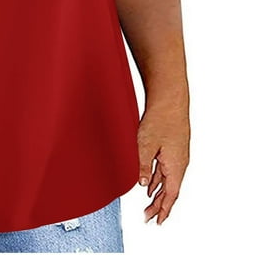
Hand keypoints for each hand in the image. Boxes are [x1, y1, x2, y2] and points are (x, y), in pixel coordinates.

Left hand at [137, 104, 189, 224]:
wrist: (169, 100)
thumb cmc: (160, 119)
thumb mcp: (145, 144)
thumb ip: (143, 166)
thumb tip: (141, 184)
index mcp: (175, 165)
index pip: (171, 194)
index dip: (163, 209)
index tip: (157, 221)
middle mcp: (179, 163)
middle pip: (170, 190)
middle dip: (159, 205)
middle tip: (148, 217)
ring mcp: (176, 155)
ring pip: (167, 180)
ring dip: (158, 193)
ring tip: (149, 205)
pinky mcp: (171, 147)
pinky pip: (165, 169)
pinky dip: (157, 179)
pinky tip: (150, 183)